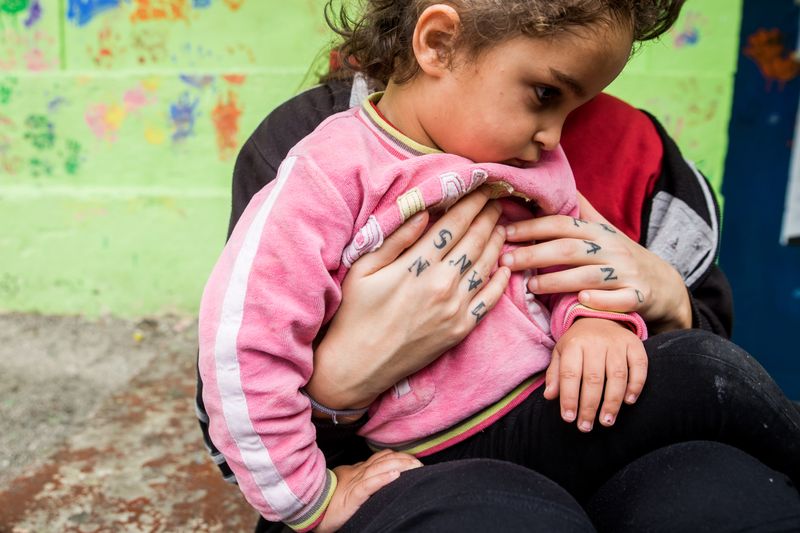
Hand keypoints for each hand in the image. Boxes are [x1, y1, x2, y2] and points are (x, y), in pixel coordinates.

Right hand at [306, 188, 510, 411]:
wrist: (357, 367)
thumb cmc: (354, 314)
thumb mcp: (363, 270)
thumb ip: (395, 239)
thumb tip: (423, 211)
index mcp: (416, 266)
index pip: (452, 224)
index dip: (470, 203)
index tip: (480, 187)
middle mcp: (441, 284)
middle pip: (475, 240)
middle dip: (488, 216)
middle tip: (497, 199)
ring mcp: (454, 309)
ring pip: (486, 266)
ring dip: (497, 242)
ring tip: (502, 225)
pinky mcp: (460, 330)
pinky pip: (489, 300)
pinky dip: (500, 281)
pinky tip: (505, 266)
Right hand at [315, 449, 422, 532]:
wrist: (312, 510)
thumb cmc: (331, 499)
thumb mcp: (350, 484)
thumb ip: (365, 478)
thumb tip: (382, 475)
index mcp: (359, 470)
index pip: (382, 457)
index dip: (400, 456)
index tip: (414, 460)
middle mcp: (359, 473)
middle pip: (385, 460)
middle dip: (405, 460)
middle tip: (421, 464)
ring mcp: (355, 483)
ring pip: (380, 469)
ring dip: (400, 466)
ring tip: (415, 467)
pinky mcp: (352, 496)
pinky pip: (368, 485)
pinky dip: (383, 479)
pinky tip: (395, 476)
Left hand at [500, 193, 690, 332]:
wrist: (664, 284)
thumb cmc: (621, 255)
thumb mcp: (603, 230)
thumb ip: (579, 211)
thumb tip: (554, 184)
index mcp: (598, 232)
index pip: (561, 225)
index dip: (532, 227)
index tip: (506, 233)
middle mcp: (612, 249)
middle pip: (569, 249)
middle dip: (535, 254)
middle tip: (505, 261)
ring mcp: (626, 273)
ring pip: (589, 276)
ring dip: (558, 280)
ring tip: (531, 285)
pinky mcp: (638, 297)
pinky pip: (620, 300)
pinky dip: (601, 300)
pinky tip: (582, 299)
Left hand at [546, 318, 647, 431]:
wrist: (601, 316)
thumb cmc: (578, 342)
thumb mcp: (561, 353)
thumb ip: (555, 374)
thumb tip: (549, 396)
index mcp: (574, 344)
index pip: (570, 374)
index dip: (569, 398)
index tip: (568, 418)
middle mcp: (596, 343)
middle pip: (593, 379)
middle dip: (589, 406)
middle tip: (586, 427)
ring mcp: (617, 343)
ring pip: (617, 376)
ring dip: (612, 402)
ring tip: (606, 421)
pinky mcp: (635, 344)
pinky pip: (639, 367)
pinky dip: (635, 386)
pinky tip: (628, 402)